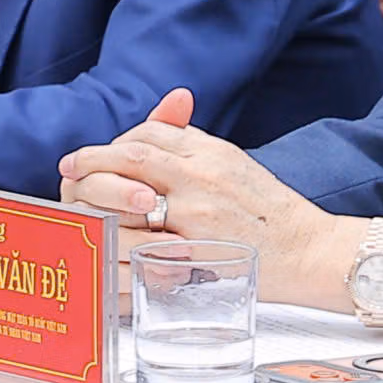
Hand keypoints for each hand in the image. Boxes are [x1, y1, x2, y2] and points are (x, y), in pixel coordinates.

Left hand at [58, 89, 350, 306]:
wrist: (313, 251)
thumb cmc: (275, 215)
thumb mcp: (238, 168)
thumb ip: (199, 151)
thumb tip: (162, 136)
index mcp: (212, 152)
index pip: (153, 131)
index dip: (119, 140)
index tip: (100, 154)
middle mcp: (203, 173)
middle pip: (133, 154)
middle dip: (94, 159)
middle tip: (69, 168)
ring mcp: (198, 210)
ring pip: (129, 190)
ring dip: (95, 194)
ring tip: (75, 201)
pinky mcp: (197, 246)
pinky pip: (144, 237)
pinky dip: (117, 235)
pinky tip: (100, 239)